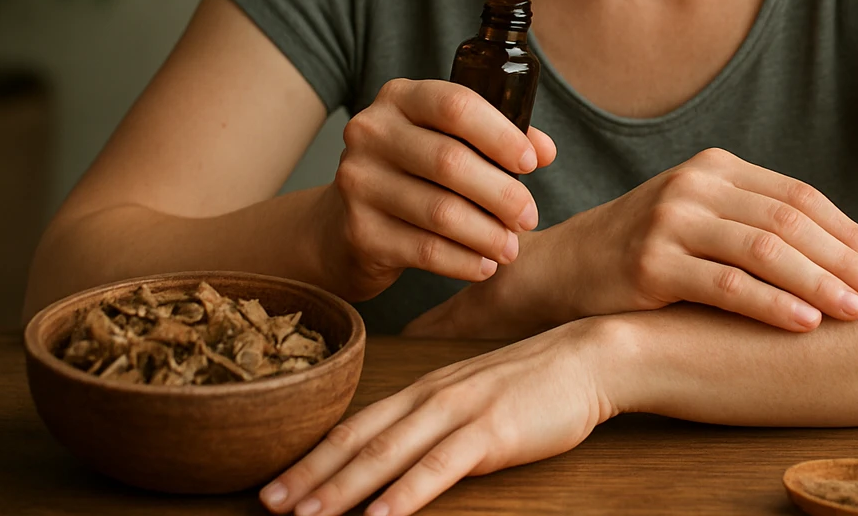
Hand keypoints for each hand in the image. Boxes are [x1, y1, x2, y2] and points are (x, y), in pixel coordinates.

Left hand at [258, 320, 623, 515]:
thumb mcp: (476, 396)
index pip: (357, 425)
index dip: (312, 455)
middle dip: (310, 474)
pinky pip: (440, 467)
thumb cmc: (538, 382)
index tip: (274, 483)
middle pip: (359, 439)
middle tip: (267, 504)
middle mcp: (433, 396)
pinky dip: (405, 494)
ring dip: (342, 488)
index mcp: (426, 389)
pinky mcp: (491, 430)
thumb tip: (402, 453)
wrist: (590, 357)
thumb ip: (438, 420)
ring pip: (388, 454)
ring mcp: (460, 411)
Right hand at [316, 78, 557, 300]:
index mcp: (400, 98)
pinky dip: (463, 261)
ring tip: (511, 247)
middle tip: (529, 217)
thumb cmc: (413, 172)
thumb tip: (545, 151)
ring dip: (487, 234)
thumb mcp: (447, 140)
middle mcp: (371, 133)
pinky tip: (484, 266)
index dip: (500, 135)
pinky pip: (424, 250)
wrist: (343, 221)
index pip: (456, 105)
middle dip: (502, 194)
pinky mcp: (359, 231)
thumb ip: (496, 137)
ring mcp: (358, 182)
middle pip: (450, 162)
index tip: (532, 163)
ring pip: (440, 211)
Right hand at [406, 147, 857, 336]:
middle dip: (844, 257)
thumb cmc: (643, 253)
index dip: (845, 230)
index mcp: (715, 168)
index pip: (796, 196)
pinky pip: (725, 285)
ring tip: (857, 309)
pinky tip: (806, 323)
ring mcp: (670, 221)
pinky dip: (772, 304)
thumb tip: (837, 253)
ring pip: (764, 249)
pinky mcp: (650, 264)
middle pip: (789, 220)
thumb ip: (752, 223)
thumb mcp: (698, 219)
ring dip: (819, 281)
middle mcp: (695, 185)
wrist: (561, 272)